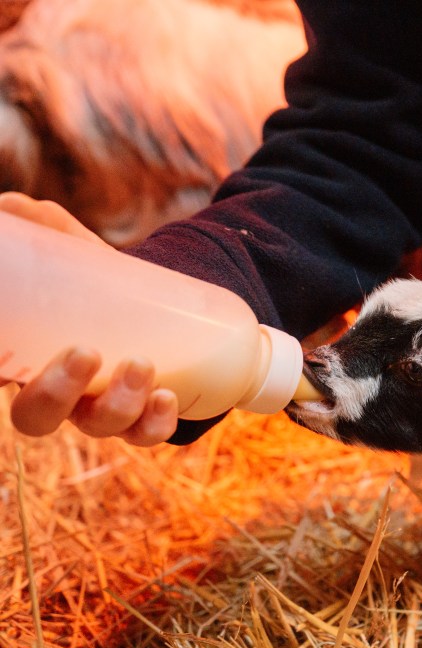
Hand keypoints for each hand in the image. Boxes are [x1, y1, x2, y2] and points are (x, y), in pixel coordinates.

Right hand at [0, 193, 179, 445]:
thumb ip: (38, 227)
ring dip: (118, 402)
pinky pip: (147, 434)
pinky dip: (156, 423)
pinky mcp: (147, 417)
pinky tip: (167, 398)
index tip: (5, 365)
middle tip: (83, 353)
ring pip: (99, 426)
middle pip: (37, 417)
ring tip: (141, 363)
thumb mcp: (70, 250)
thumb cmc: (102, 279)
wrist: (170, 302)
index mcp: (24, 360)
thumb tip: (8, 205)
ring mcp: (103, 410)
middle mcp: (59, 394)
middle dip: (54, 393)